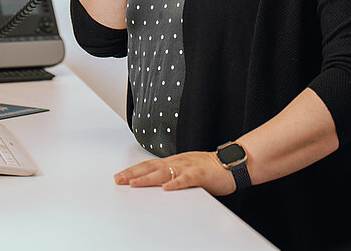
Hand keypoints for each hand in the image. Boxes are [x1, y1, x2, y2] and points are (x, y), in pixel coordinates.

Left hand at [113, 151, 235, 195]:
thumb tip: (157, 184)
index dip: (133, 170)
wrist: (231, 164)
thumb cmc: (209, 169)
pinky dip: (175, 183)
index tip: (119, 176)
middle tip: (118, 180)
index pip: (149, 165)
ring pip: (164, 172)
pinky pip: (186, 179)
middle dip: (133, 174)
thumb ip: (173, 175)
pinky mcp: (200, 174)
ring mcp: (188, 167)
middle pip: (151, 167)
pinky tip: (166, 188)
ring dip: (147, 178)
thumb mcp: (186, 170)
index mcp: (174, 161)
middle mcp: (178, 162)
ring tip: (133, 184)